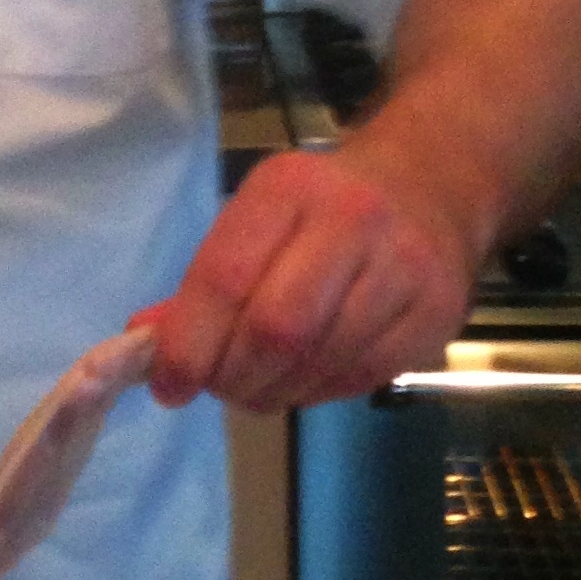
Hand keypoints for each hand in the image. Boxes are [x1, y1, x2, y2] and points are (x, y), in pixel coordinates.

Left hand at [141, 144, 475, 412]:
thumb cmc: (322, 208)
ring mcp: (402, 266)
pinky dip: (318, 392)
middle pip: (276, 329)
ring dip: (275, 391)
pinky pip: (361, 376)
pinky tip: (304, 379)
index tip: (169, 386)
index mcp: (288, 189)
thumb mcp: (259, 219)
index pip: (225, 278)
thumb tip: (144, 344)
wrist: (428, 187)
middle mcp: (351, 219)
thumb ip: (203, 282)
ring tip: (259, 386)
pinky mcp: (436, 311)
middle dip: (234, 376)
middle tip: (220, 388)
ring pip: (320, 360)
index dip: (190, 344)